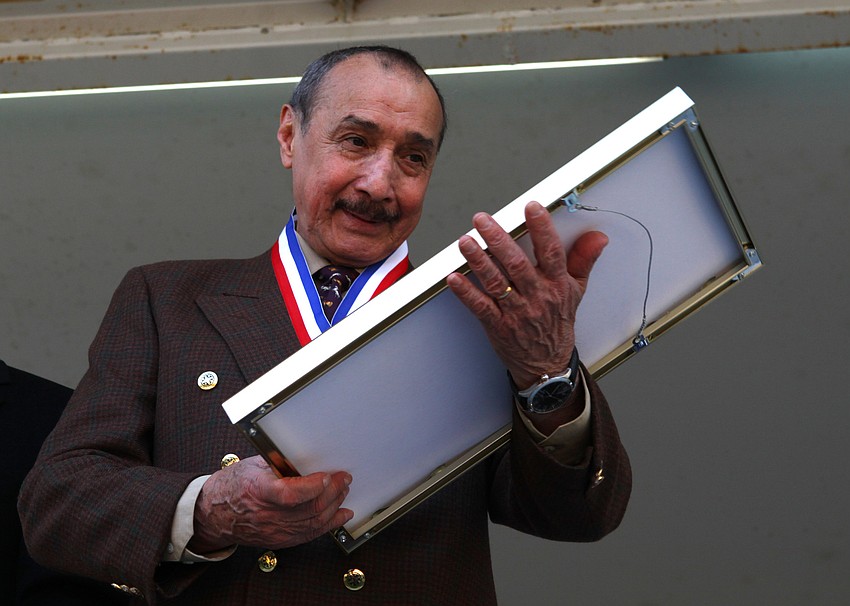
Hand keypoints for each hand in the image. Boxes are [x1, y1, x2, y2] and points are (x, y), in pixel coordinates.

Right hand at [189, 455, 352, 552]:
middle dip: (332, 492)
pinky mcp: (279, 540)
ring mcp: (274, 531)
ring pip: (313, 522)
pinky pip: (310, 534)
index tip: (327, 476)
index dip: (312, 486)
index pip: (290, 494)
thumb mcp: (253, 465)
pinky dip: (329, 524)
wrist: (213, 514)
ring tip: (343, 491)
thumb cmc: (232, 485)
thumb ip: (279, 462)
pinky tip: (341, 514)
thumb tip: (307, 456)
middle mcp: (267, 515)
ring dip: (334, 506)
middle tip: (344, 479)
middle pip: (308, 508)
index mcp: (258, 492)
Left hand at [446, 201, 606, 388]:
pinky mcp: (498, 325)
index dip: (542, 228)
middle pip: (516, 264)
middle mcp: (536, 296)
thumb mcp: (577, 291)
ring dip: (478, 261)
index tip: (531, 208)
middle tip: (483, 220)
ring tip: (465, 242)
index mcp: (556, 284)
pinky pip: (480, 307)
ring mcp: (516, 312)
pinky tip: (454, 278)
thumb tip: (597, 237)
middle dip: (498, 240)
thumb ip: (583, 260)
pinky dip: (466, 293)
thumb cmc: (558, 324)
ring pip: (496, 283)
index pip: (551, 252)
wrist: (547, 363)